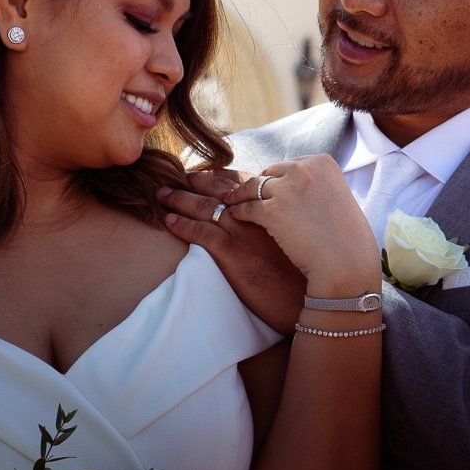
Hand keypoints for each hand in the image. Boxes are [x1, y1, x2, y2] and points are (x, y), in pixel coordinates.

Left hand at [158, 168, 305, 331]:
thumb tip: (264, 224)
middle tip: (176, 176)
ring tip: (163, 193)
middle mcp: (256, 215)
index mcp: (272, 209)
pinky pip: (201, 232)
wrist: (307, 298)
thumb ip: (278, 226)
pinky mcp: (233, 253)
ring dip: (180, 198)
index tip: (204, 171)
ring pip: (205, 206)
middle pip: (219, 189)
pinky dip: (183, 225)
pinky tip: (169, 221)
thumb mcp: (293, 241)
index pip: (242, 182)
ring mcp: (243, 233)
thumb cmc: (302, 274)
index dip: (219, 175)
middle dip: (195, 180)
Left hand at [221, 157, 381, 294]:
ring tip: (230, 200)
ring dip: (240, 194)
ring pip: (253, 187)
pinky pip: (247, 207)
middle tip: (247, 194)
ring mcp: (287, 190)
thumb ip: (318, 188)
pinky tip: (233, 215)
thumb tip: (297, 190)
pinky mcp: (272, 212)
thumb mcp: (338, 198)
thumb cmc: (347, 238)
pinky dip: (238, 211)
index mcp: (322, 163)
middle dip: (260, 185)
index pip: (291, 165)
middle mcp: (304, 170)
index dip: (280, 179)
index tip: (272, 188)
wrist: (347, 262)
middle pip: (270, 173)